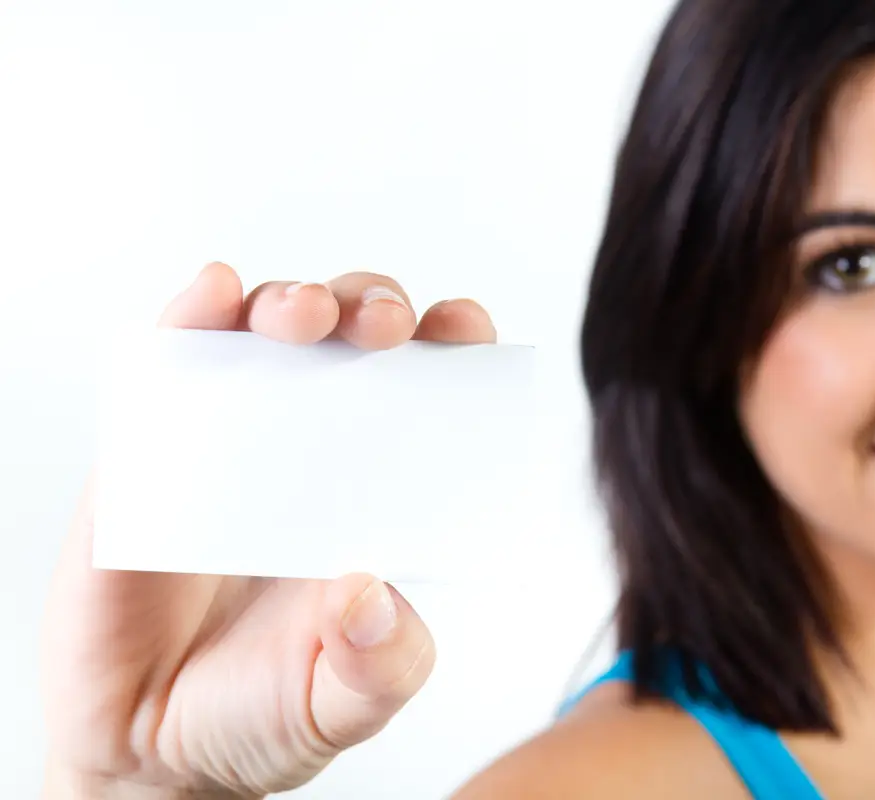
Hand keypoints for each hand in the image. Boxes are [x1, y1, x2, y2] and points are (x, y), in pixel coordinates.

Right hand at [41, 263, 497, 797]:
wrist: (145, 749)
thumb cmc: (260, 711)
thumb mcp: (346, 702)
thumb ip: (383, 664)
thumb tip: (369, 596)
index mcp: (377, 493)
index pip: (428, 395)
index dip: (452, 350)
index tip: (465, 332)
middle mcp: (313, 451)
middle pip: (352, 340)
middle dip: (375, 309)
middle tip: (383, 328)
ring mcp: (232, 439)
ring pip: (267, 333)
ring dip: (290, 302)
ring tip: (301, 320)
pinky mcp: (152, 449)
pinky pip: (173, 363)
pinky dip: (193, 316)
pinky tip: (215, 295)